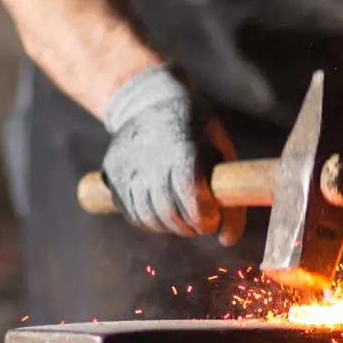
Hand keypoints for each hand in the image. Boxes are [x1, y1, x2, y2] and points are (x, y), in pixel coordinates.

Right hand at [101, 65, 245, 244]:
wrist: (151, 102)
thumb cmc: (198, 132)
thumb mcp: (222, 154)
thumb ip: (231, 198)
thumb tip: (227, 241)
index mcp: (184, 149)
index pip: (192, 198)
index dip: (205, 217)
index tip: (213, 217)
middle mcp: (151, 159)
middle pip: (170, 214)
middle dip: (192, 227)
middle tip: (202, 219)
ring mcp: (127, 168)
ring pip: (149, 219)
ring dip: (171, 227)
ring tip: (184, 215)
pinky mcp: (111, 175)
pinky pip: (132, 214)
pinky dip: (151, 221)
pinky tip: (164, 211)